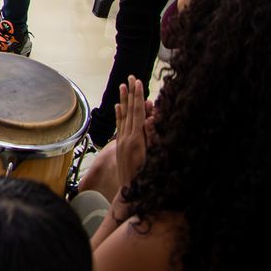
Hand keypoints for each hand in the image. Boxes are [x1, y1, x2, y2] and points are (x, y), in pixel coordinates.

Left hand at [112, 76, 151, 201]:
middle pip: (129, 111)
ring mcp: (121, 142)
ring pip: (123, 117)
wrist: (132, 194)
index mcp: (136, 140)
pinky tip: (117, 106)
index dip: (138, 97)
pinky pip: (119, 126)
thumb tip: (151, 119)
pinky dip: (119, 115)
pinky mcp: (120, 146)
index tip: (138, 82)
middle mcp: (126, 138)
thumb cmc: (147, 178)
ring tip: (121, 85)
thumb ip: (152, 138)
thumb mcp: (153, 158)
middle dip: (130, 94)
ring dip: (123, 100)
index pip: (138, 113)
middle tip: (129, 77)